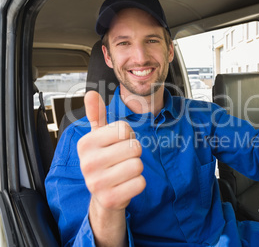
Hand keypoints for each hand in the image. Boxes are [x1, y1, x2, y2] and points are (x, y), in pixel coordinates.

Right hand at [77, 91, 144, 245]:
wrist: (103, 194)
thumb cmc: (104, 160)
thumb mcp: (99, 137)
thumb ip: (97, 115)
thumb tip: (90, 93)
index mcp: (85, 143)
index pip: (124, 129)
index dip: (128, 135)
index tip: (118, 144)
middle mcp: (87, 163)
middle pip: (134, 147)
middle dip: (134, 153)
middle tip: (122, 160)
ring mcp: (96, 183)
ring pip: (138, 165)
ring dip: (136, 168)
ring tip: (123, 172)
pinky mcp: (110, 199)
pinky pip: (140, 183)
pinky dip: (138, 183)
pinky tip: (125, 185)